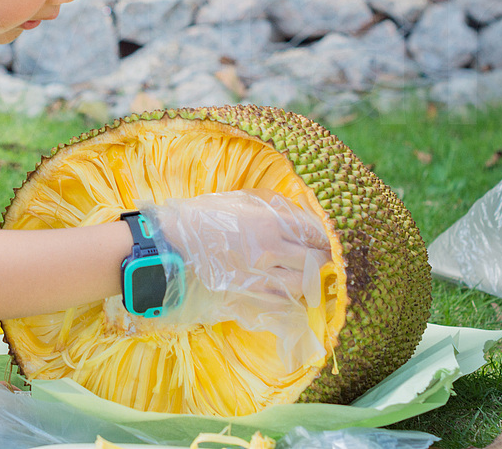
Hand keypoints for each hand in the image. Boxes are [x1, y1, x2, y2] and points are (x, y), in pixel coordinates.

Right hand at [139, 190, 332, 369]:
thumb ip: (271, 210)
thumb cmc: (204, 216)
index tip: (327, 241)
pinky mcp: (249, 291)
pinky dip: (290, 297)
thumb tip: (298, 219)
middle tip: (327, 262)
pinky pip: (281, 299)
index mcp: (270, 220)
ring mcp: (261, 272)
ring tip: (312, 280)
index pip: (314, 231)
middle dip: (325, 262)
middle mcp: (271, 247)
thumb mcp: (241, 202)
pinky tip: (289, 292)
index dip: (326, 238)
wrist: (174, 241)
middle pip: (315, 260)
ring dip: (312, 283)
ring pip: (302, 284)